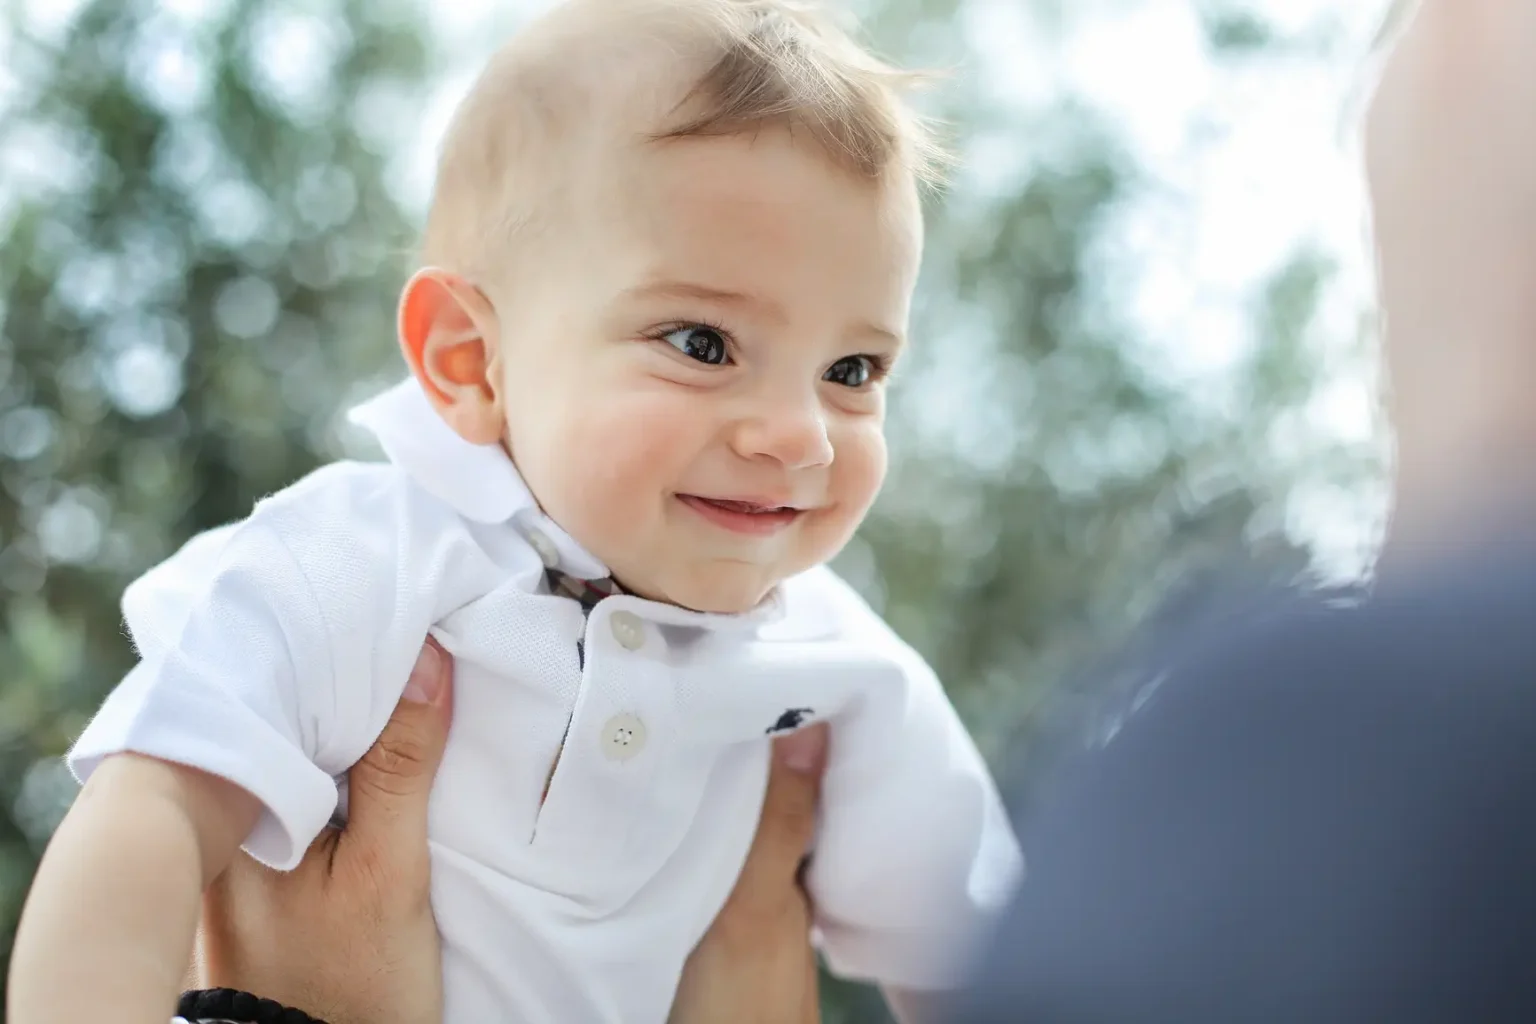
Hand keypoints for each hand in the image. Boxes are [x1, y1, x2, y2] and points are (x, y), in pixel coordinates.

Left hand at [190, 642, 829, 1023]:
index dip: (338, 629)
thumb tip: (424, 658)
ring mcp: (241, 829)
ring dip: (344, 688)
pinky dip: (342, 730)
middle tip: (398, 586)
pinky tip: (383, 706)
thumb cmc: (352, 984)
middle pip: (284, 696)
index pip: (287, 683)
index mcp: (244, 802)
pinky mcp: (263, 850)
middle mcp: (226, 806)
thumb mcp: (390, 874)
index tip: (391, 577)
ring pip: (295, 728)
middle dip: (338, 647)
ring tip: (398, 628)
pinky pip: (301, 763)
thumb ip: (400, 766)